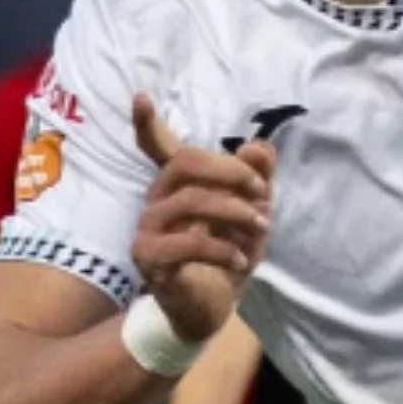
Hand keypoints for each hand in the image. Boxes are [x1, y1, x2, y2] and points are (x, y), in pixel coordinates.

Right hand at [130, 95, 274, 343]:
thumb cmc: (227, 253)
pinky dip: (222, 247)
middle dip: (231, 171)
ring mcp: (149, 228)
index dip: (147, 123)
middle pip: (185, 162)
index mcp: (182, 185)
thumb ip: (259, 179)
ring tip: (261, 227)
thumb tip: (260, 145)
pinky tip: (240, 259)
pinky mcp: (149, 258)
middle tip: (262, 192)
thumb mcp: (254, 213)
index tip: (140, 96)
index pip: (159, 147)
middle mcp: (159, 200)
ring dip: (235, 211)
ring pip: (188, 200)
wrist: (211, 307)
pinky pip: (186, 242)